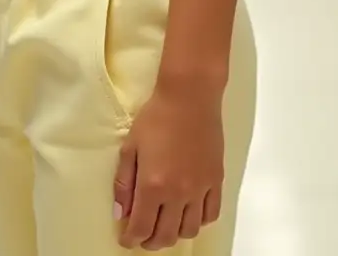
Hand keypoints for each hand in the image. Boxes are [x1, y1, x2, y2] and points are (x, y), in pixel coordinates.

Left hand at [113, 84, 224, 249]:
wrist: (190, 96)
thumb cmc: (156, 117)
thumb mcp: (131, 146)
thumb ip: (124, 183)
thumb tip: (121, 213)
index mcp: (153, 185)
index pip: (141, 228)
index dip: (131, 239)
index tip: (127, 239)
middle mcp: (178, 193)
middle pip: (166, 236)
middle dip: (151, 241)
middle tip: (143, 234)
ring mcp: (200, 189)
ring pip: (189, 230)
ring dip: (174, 233)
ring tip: (165, 223)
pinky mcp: (216, 181)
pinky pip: (211, 214)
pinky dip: (198, 221)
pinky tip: (188, 212)